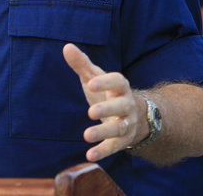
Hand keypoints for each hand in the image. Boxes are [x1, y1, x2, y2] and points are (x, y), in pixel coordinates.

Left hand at [63, 43, 146, 160]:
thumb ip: (82, 64)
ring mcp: (127, 123)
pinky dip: (103, 151)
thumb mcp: (95, 77)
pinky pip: (115, 146)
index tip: (91, 83)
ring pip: (119, 128)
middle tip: (91, 111)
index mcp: (120, 87)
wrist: (136, 116)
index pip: (117, 81)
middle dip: (107, 108)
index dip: (105, 82)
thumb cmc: (109, 93)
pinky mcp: (123, 140)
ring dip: (103, 132)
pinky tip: (90, 155)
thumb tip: (66, 47)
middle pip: (121, 106)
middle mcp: (127, 104)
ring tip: (87, 135)